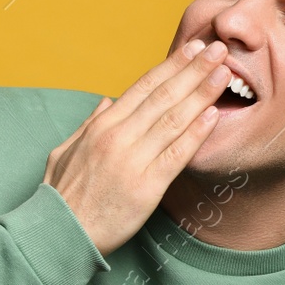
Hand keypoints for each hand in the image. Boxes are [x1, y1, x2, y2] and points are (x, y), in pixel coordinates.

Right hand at [44, 38, 232, 254]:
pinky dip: (196, 133)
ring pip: (173, 119)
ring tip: (224, 73)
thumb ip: (88, 125)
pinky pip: (176, 155)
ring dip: (201, 93)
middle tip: (219, 49)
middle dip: (194, 69)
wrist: (59, 235)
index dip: (171, 65)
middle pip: (163, 95)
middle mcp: (117, 137)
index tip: (193, 49)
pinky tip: (214, 116)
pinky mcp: (145, 188)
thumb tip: (106, 102)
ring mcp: (132, 161)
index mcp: (101, 126)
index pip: (143, 87)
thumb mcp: (65, 152)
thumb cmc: (62, 197)